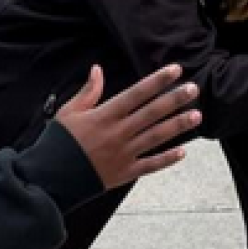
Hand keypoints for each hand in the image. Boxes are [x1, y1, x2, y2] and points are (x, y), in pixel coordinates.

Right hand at [54, 64, 199, 188]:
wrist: (50, 179)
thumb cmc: (58, 142)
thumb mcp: (68, 112)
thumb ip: (87, 92)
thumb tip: (97, 69)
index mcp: (104, 116)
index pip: (137, 93)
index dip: (157, 80)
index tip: (175, 70)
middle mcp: (118, 133)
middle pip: (152, 113)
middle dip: (174, 99)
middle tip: (194, 89)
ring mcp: (123, 154)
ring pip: (156, 137)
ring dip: (178, 126)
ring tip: (197, 115)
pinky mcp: (124, 173)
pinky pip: (150, 165)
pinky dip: (167, 159)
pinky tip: (183, 152)